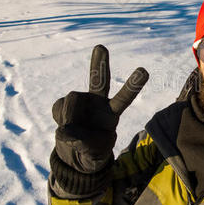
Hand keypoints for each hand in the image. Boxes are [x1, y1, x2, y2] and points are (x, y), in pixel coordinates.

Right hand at [52, 45, 148, 173]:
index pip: (125, 97)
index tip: (144, 70)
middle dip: (99, 63)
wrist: (74, 155)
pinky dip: (60, 121)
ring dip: (69, 116)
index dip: (133, 84)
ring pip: (72, 98)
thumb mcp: (93, 157)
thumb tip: (67, 130)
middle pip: (100, 79)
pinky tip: (65, 127)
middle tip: (101, 47)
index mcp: (112, 112)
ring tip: (72, 131)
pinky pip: (59, 110)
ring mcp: (81, 101)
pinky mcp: (64, 104)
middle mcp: (98, 101)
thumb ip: (84, 145)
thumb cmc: (91, 154)